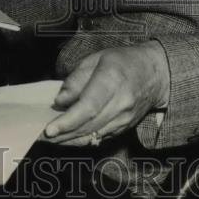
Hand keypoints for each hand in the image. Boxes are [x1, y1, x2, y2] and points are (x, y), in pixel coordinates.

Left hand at [43, 42, 169, 145]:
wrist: (156, 74)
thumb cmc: (123, 61)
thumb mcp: (97, 58)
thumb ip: (77, 78)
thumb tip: (61, 101)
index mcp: (112, 80)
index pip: (89, 106)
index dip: (68, 121)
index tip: (50, 129)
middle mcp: (121, 102)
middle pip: (89, 125)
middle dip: (63, 134)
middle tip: (42, 137)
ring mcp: (125, 118)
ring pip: (93, 135)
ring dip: (70, 140)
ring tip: (52, 140)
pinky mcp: (125, 127)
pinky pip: (101, 137)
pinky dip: (83, 140)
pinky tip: (69, 139)